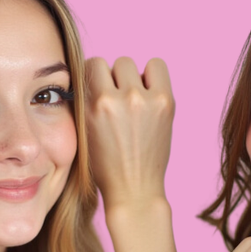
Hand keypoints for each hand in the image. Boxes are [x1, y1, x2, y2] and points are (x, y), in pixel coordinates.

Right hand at [84, 57, 173, 212]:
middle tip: (118, 101)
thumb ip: (84, 99)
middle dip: (115, 79)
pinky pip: (156, 66)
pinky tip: (148, 96)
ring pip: (133, 64)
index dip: (95, 76)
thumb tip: (89, 72)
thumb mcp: (84, 129)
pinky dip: (152, 76)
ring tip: (134, 101)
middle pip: (116, 63)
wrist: (133, 188)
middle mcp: (122, 99)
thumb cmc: (106, 163)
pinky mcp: (166, 102)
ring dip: (133, 78)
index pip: (93, 63)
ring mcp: (146, 100)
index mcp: (97, 104)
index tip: (100, 90)